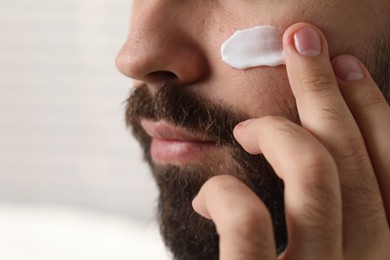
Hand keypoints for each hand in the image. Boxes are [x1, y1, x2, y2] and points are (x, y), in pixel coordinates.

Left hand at [192, 23, 389, 258]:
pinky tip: (205, 200)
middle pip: (352, 157)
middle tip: (300, 39)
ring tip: (241, 132)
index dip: (373, 109)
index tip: (346, 65)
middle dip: (325, 88)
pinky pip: (247, 220)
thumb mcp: (317, 250)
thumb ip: (329, 212)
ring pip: (314, 174)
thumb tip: (318, 144)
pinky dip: (223, 193)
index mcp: (376, 252)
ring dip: (274, 133)